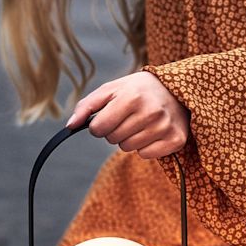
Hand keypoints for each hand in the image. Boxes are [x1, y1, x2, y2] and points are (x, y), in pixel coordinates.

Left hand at [64, 70, 190, 158]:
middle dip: (115, 130)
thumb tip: (70, 126)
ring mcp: (164, 127)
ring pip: (128, 148)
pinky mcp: (175, 139)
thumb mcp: (111, 90)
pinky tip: (152, 132)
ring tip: (141, 123)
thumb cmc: (137, 90)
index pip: (98, 128)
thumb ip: (87, 106)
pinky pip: (145, 155)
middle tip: (128, 117)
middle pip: (112, 139)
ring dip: (129, 139)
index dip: (99, 124)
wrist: (175, 90)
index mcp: (132, 97)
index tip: (109, 116)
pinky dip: (145, 146)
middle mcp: (150, 112)